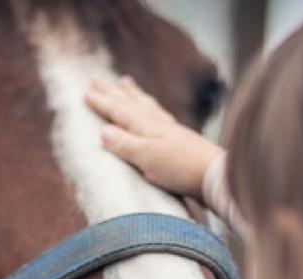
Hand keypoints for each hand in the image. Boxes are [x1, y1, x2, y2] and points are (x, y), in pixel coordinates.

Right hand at [86, 76, 224, 199]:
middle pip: (131, 104)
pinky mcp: (182, 139)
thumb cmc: (181, 169)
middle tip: (97, 79)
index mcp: (147, 128)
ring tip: (124, 82)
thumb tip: (103, 131)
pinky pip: (160, 115)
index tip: (86, 92)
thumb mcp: (147, 158)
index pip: (119, 112)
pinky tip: (154, 111)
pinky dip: (152, 108)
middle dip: (113, 93)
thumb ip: (125, 144)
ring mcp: (171, 130)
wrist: (216, 175)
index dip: (103, 102)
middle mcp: (158, 124)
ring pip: (147, 106)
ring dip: (133, 95)